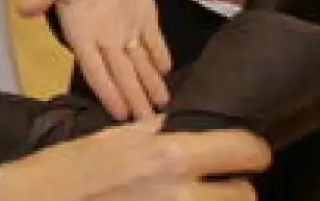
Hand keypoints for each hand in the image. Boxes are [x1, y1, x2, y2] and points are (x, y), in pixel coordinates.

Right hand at [0, 119, 269, 200]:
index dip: (251, 151)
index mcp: (169, 157)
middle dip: (235, 190)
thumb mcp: (114, 138)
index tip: (244, 155)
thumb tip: (191, 125)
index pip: (245, 151)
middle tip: (219, 186)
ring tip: (200, 199)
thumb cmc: (68, 170)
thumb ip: (158, 132)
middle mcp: (179, 195)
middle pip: (244, 196)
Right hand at [19, 0, 171, 120]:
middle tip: (147, 122)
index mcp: (83, 34)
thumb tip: (23, 8)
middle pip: (122, 74)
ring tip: (161, 106)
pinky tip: (166, 71)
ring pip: (140, 63)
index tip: (119, 113)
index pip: (95, 69)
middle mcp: (106, 39)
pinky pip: (153, 41)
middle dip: (134, 97)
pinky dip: (160, 55)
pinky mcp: (144, 18)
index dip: (107, 91)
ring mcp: (127, 30)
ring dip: (150, 83)